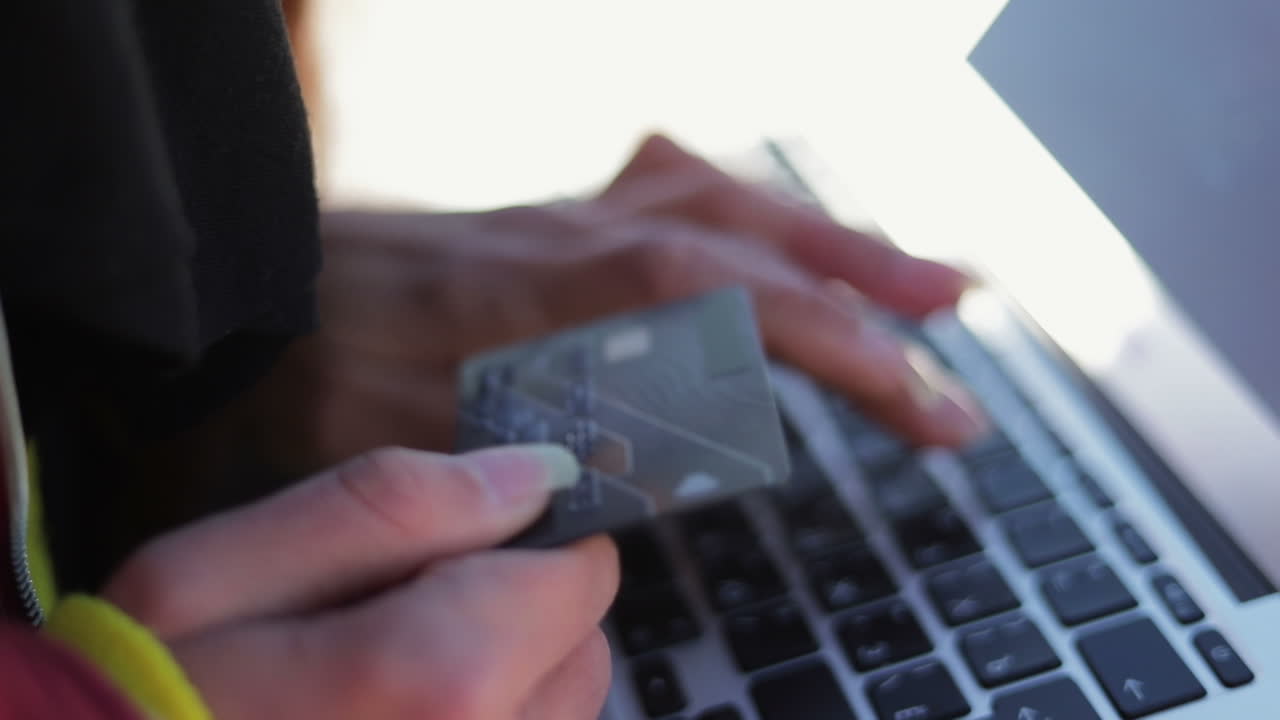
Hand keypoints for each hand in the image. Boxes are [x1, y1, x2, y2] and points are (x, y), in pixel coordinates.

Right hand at [103, 444, 616, 719]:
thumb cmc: (139, 696)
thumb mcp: (218, 574)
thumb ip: (393, 507)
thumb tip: (538, 472)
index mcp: (446, 677)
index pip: (584, 576)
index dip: (531, 542)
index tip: (465, 543)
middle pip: (583, 653)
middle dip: (523, 613)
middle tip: (407, 615)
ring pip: (560, 716)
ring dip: (508, 682)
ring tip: (390, 685)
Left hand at [250, 134, 982, 476]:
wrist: (251, 297)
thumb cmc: (321, 380)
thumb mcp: (418, 453)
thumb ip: (539, 468)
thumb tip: (651, 486)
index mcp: (566, 310)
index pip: (749, 319)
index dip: (853, 360)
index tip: (937, 411)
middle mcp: (588, 248)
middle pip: (762, 256)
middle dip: (875, 306)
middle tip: (958, 351)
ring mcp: (575, 222)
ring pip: (734, 207)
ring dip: (836, 241)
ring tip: (924, 279)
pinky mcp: (556, 217)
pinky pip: (672, 186)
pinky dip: (744, 207)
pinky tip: (776, 231)